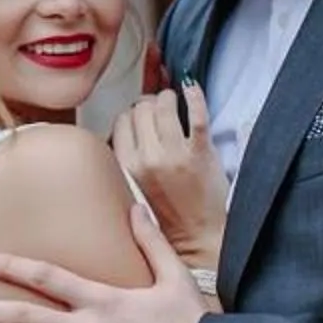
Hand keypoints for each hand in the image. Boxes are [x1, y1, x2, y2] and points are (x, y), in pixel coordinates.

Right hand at [115, 80, 224, 266]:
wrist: (198, 236)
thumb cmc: (169, 212)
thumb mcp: (135, 184)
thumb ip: (130, 154)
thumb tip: (129, 122)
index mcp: (128, 166)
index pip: (122, 121)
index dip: (132, 114)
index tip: (142, 116)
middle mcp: (148, 158)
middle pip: (140, 109)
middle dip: (149, 103)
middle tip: (159, 108)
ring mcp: (174, 154)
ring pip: (163, 104)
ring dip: (169, 97)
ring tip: (174, 100)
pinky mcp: (200, 153)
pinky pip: (196, 113)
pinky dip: (194, 95)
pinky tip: (191, 86)